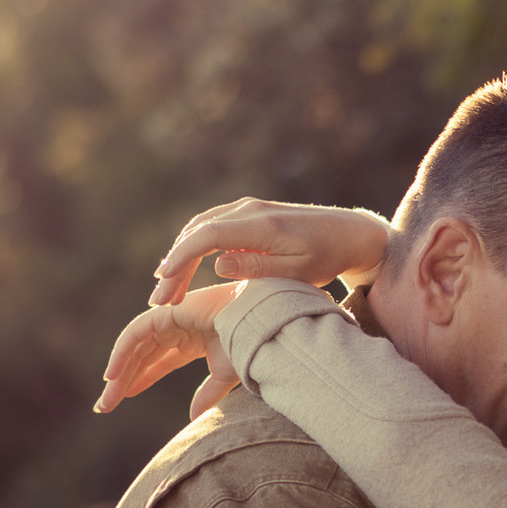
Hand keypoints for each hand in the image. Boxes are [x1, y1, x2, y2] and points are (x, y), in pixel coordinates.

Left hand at [96, 283, 240, 414]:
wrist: (259, 324)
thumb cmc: (249, 345)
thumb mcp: (223, 376)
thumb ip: (206, 395)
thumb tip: (194, 418)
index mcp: (193, 340)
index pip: (158, 361)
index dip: (140, 379)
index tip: (122, 399)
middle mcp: (178, 328)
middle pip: (142, 355)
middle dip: (123, 380)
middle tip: (104, 406)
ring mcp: (171, 317)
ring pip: (135, 347)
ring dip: (119, 372)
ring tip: (107, 399)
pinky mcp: (166, 312)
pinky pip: (135, 334)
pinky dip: (122, 354)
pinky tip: (113, 376)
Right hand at [147, 199, 393, 308]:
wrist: (348, 233)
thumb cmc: (326, 257)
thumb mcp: (297, 270)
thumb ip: (258, 268)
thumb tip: (217, 265)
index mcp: (260, 225)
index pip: (208, 236)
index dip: (181, 258)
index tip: (164, 282)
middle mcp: (249, 210)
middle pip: (197, 233)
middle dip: (174, 266)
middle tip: (159, 299)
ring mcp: (247, 208)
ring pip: (200, 228)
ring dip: (180, 256)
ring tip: (166, 288)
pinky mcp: (248, 214)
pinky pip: (211, 227)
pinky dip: (193, 246)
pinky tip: (183, 266)